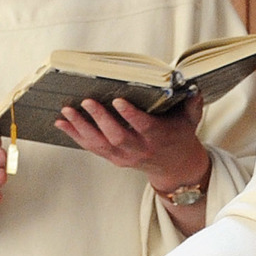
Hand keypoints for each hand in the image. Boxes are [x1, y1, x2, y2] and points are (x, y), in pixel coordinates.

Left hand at [55, 94, 211, 195]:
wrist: (174, 166)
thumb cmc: (179, 135)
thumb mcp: (190, 120)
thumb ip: (192, 104)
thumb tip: (194, 88)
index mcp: (158, 138)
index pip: (143, 127)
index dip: (131, 116)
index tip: (119, 101)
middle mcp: (139, 150)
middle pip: (117, 137)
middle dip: (100, 119)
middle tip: (86, 101)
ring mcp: (123, 156)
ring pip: (100, 144)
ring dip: (81, 127)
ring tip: (66, 111)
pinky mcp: (113, 158)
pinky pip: (91, 147)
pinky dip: (75, 135)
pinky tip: (61, 123)